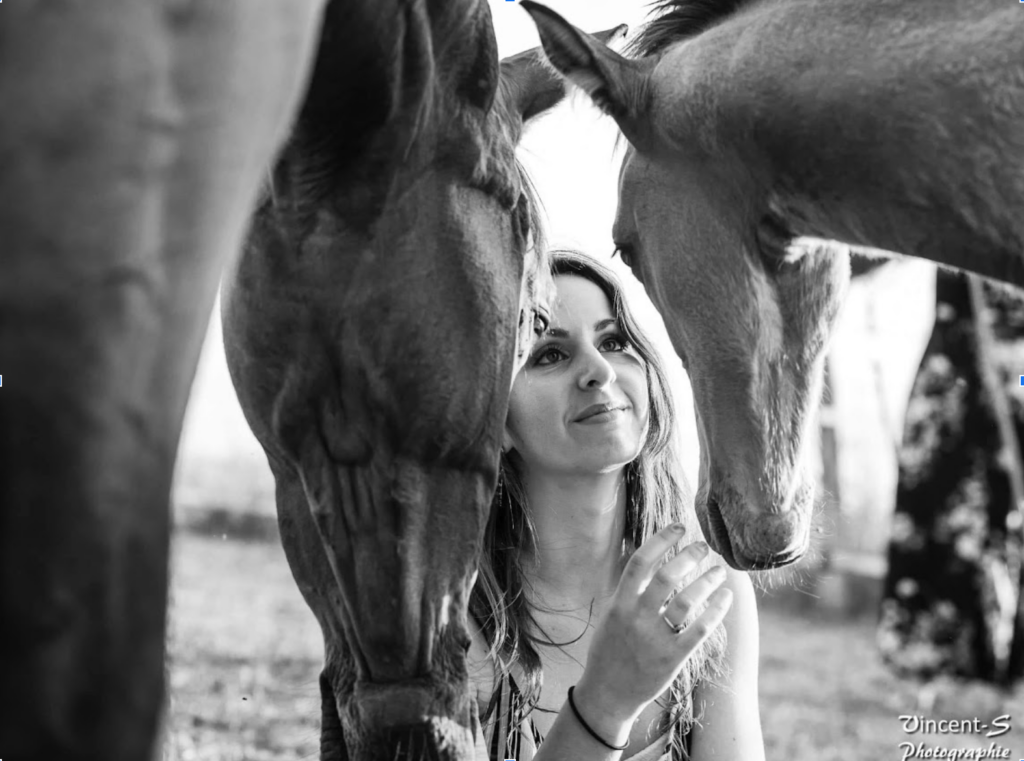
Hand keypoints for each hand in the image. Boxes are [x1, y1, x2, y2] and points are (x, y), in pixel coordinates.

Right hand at [573, 525, 732, 732]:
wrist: (608, 693)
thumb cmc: (610, 649)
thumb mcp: (611, 614)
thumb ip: (629, 589)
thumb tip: (649, 556)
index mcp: (619, 604)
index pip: (641, 562)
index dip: (661, 540)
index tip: (679, 526)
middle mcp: (636, 619)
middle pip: (667, 577)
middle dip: (689, 556)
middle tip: (704, 546)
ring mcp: (655, 639)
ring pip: (688, 601)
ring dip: (707, 581)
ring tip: (719, 571)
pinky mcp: (673, 659)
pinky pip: (701, 629)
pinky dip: (716, 610)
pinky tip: (725, 598)